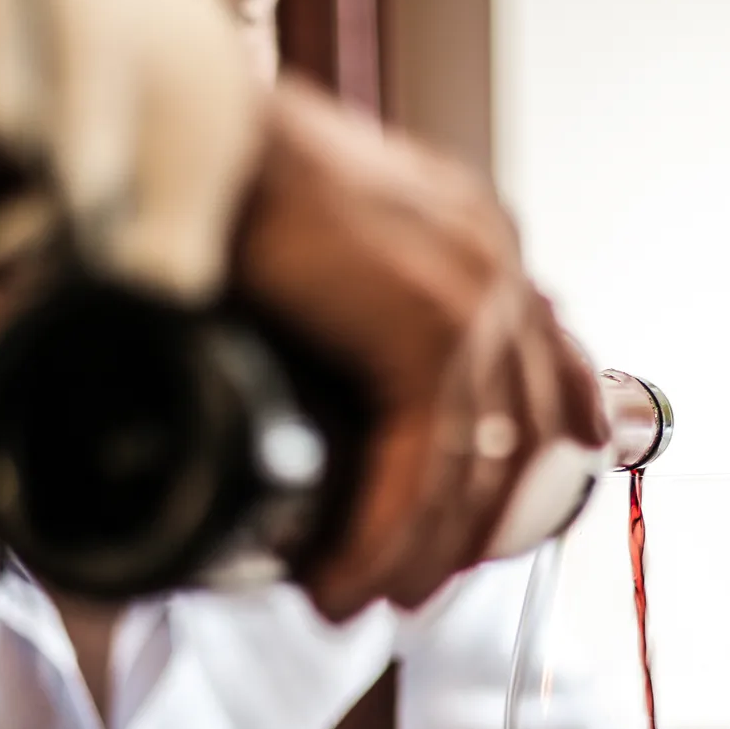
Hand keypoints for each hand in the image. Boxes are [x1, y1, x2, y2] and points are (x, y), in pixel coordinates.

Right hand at [233, 79, 609, 619]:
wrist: (183, 129)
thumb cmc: (227, 181)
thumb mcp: (323, 251)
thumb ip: (361, 312)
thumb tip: (342, 392)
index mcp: (475, 237)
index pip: (546, 368)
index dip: (535, 459)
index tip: (488, 527)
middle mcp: (492, 260)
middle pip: (524, 436)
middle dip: (470, 531)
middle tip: (412, 587)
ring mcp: (473, 293)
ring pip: (472, 469)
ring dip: (417, 553)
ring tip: (363, 599)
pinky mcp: (429, 328)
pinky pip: (422, 470)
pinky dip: (379, 539)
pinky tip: (343, 578)